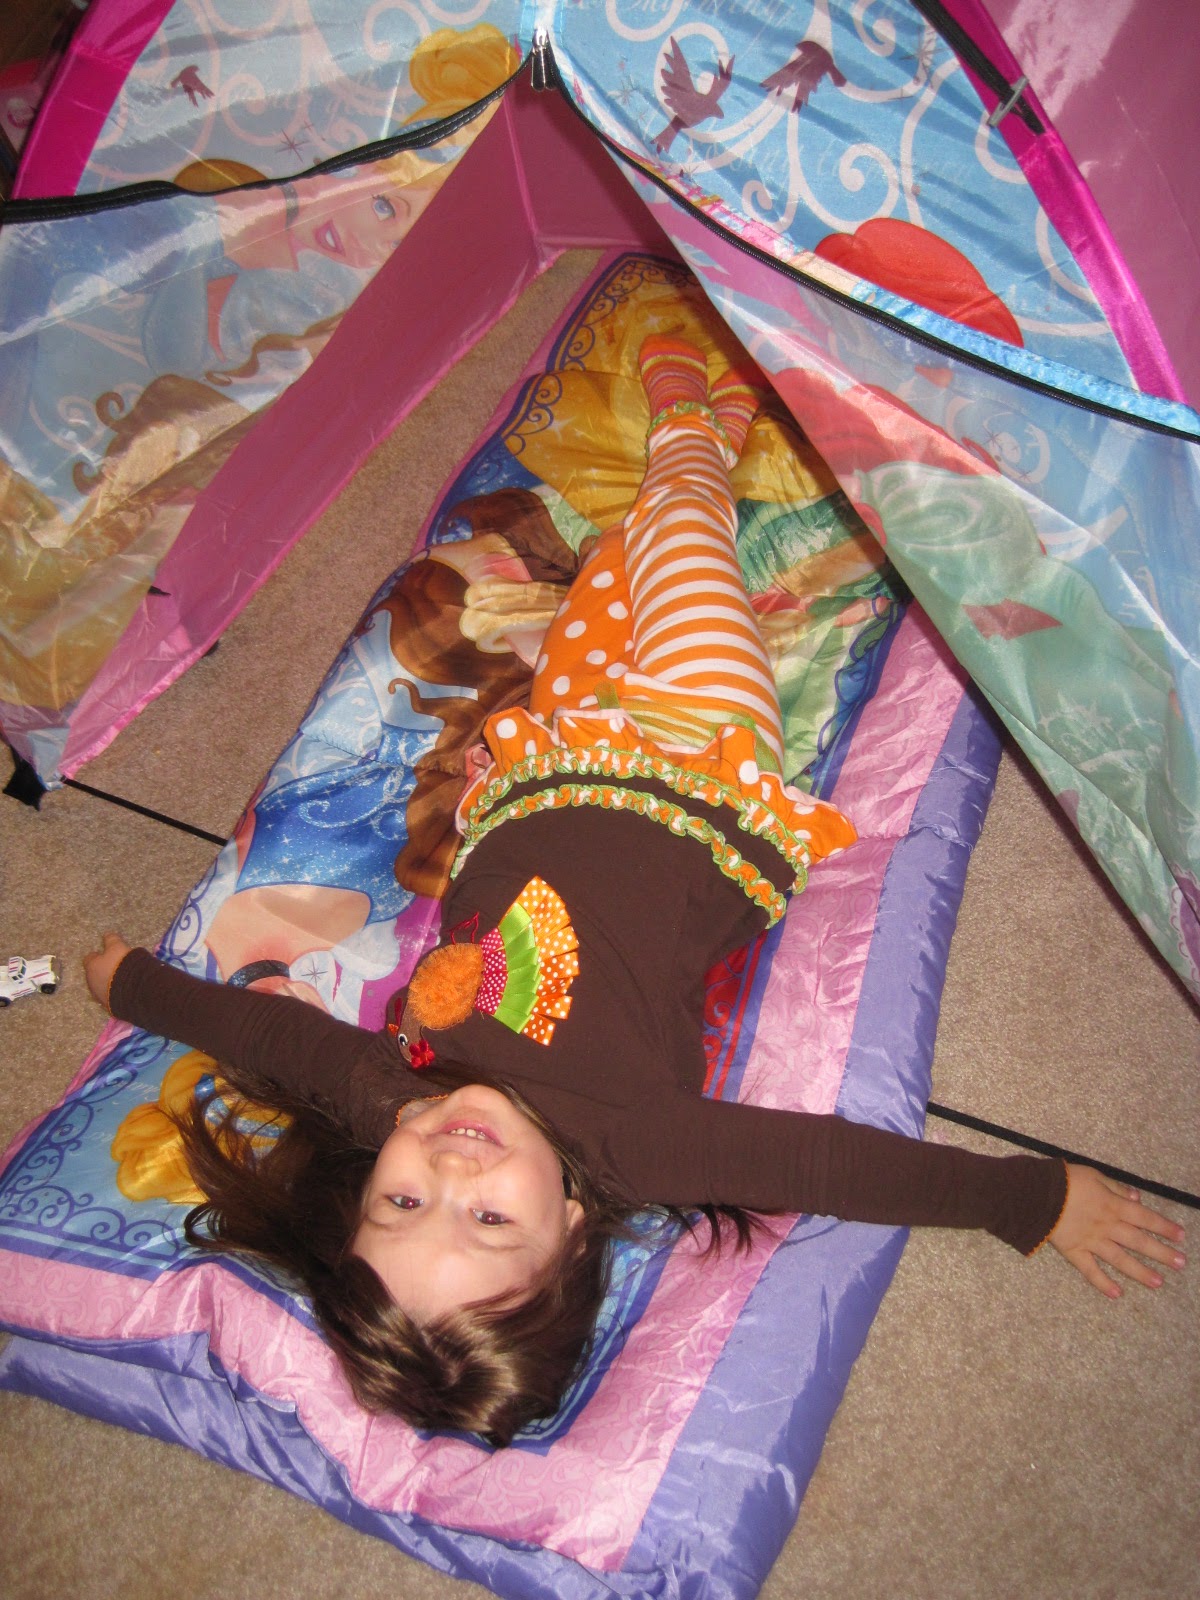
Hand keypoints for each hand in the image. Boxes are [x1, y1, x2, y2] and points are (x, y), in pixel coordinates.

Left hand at [83, 932, 132, 1007]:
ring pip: (100, 986)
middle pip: (94, 974)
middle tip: (115, 966)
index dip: (97, 956)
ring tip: (121, 979)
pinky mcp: (109, 1005)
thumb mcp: (118, 947)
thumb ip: (111, 940)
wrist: (132, 989)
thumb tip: (107, 934)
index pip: (89, 959)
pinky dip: (114, 993)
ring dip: (107, 983)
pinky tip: (124, 989)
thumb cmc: (122, 964)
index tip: (105, 954)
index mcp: (91, 966)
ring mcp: (99, 995)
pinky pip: (110, 996)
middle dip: (102, 970)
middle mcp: (91, 981)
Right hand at [1049, 1163, 1185, 1297]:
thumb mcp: (1094, 1175)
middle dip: (1161, 1252)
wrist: (1036, 1192)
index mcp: (1113, 1205)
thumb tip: (1137, 1198)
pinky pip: (1090, 1270)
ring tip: (1158, 1282)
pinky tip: (1117, 1294)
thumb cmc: (1064, 1179)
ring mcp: (1091, 1241)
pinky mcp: (1074, 1251)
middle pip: (1138, 1241)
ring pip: (1120, 1258)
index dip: (1164, 1227)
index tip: (1181, 1236)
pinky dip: (1103, 1282)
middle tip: (1181, 1264)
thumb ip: (1116, 1188)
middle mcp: (1107, 1226)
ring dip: (1140, 1271)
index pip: (1145, 1217)